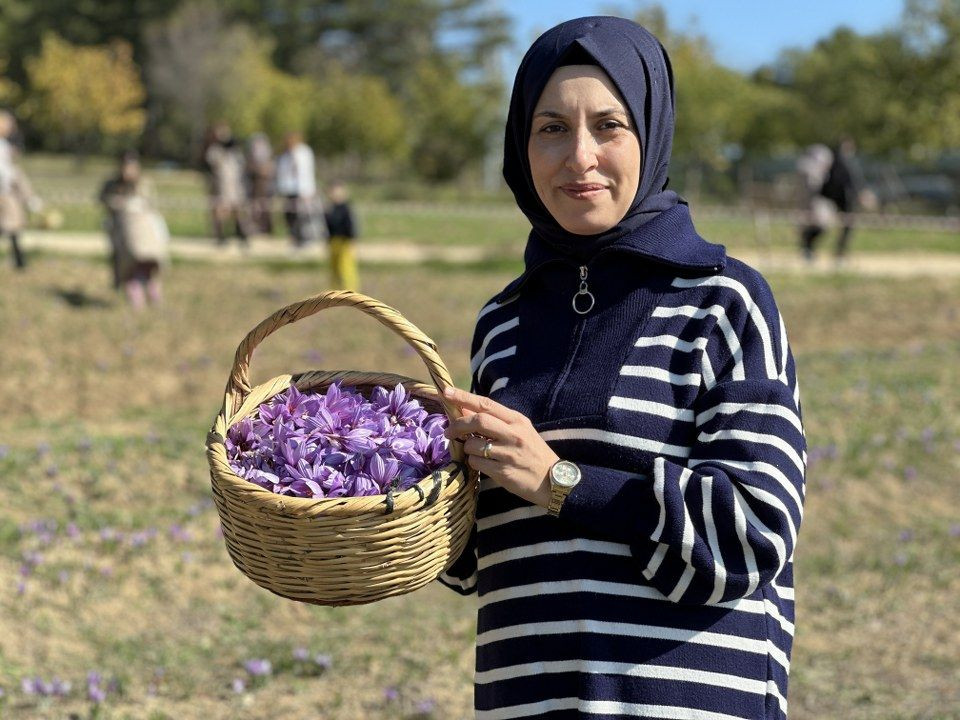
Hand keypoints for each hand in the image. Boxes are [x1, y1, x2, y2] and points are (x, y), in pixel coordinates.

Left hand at [443, 386, 558, 507]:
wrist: (552, 480)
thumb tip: (464, 409)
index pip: (486, 404)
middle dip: (458, 424)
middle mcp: (513, 434)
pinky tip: (483, 464)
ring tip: (474, 452)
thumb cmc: (531, 452)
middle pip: (478, 421)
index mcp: (516, 420)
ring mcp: (509, 453)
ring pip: (473, 445)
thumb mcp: (519, 430)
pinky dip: (473, 462)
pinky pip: (476, 463)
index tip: (446, 392)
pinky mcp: (503, 472)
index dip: (464, 397)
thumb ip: (495, 420)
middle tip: (449, 431)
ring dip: (467, 448)